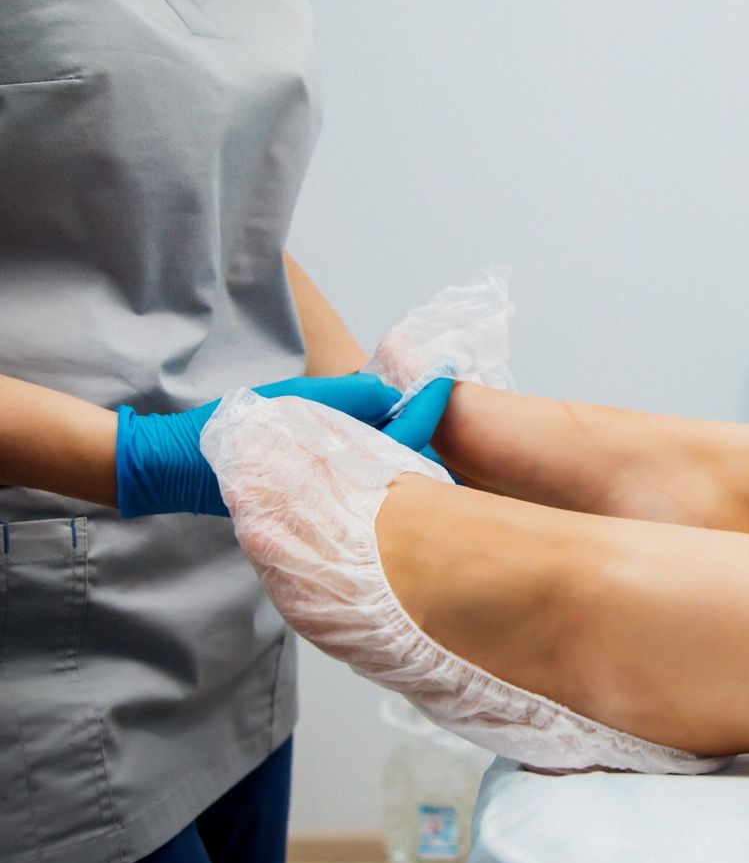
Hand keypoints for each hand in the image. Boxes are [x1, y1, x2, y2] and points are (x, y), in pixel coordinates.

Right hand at [115, 373, 452, 516]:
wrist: (186, 466)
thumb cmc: (244, 431)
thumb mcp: (302, 402)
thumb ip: (354, 397)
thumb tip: (392, 395)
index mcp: (354, 471)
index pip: (411, 434)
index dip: (431, 401)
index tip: (447, 371)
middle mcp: (352, 489)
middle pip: (407, 451)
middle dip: (420, 417)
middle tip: (430, 381)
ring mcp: (338, 491)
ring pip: (385, 456)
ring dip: (397, 426)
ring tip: (407, 392)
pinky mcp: (321, 488)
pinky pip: (362, 460)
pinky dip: (373, 436)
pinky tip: (372, 415)